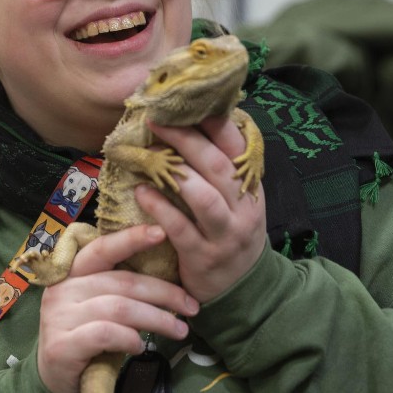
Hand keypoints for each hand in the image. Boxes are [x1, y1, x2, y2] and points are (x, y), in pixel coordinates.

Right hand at [35, 224, 198, 392]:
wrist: (54, 380)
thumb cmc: (84, 338)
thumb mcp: (98, 306)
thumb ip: (119, 289)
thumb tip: (167, 280)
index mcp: (71, 273)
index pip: (102, 249)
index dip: (131, 238)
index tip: (162, 232)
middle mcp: (61, 290)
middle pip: (122, 282)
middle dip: (163, 293)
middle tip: (191, 306)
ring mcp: (58, 317)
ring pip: (120, 308)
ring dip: (157, 319)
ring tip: (180, 331)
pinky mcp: (62, 346)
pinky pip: (106, 334)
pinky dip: (130, 339)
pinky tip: (140, 347)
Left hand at [138, 116, 268, 302]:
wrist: (245, 288)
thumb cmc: (231, 232)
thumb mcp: (238, 198)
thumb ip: (220, 167)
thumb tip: (194, 122)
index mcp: (251, 187)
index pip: (238, 146)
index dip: (215, 122)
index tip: (186, 103)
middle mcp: (243, 208)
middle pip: (218, 166)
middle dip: (186, 140)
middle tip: (156, 121)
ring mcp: (225, 234)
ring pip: (205, 198)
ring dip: (174, 173)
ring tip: (148, 155)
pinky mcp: (204, 257)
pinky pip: (180, 229)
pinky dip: (160, 208)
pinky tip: (141, 192)